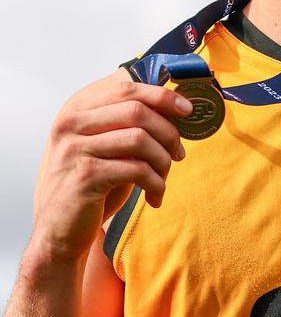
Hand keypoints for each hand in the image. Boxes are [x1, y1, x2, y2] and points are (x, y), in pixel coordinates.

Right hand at [32, 68, 192, 261]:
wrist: (59, 229)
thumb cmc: (91, 184)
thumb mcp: (106, 145)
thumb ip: (127, 122)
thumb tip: (175, 105)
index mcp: (77, 108)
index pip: (126, 86)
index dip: (162, 96)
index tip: (186, 110)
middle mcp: (71, 123)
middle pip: (136, 109)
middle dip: (168, 131)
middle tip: (179, 152)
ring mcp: (75, 148)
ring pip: (140, 139)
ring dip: (163, 160)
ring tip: (164, 177)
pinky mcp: (85, 176)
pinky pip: (137, 170)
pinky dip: (156, 183)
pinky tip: (155, 196)